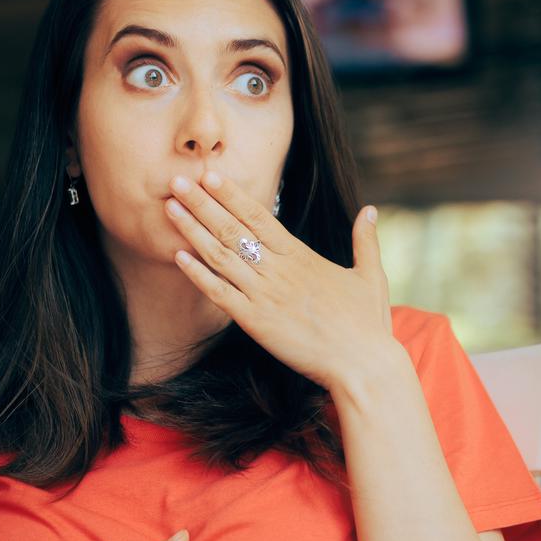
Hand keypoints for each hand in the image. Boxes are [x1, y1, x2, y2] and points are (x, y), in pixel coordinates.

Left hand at [165, 170, 394, 392]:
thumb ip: (365, 241)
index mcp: (302, 256)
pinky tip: (178, 256)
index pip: (260, 216)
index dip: (232, 195)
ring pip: (220, 255)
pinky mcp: (255, 322)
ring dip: (192, 230)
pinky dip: (197, 274)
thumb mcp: (371, 276)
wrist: (363, 364)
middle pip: (232, 229)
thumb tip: (370, 210)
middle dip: (202, 203)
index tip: (210, 176)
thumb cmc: (369, 324)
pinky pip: (219, 293)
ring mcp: (264, 295)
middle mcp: (279, 270)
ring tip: (169, 208)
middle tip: (177, 181)